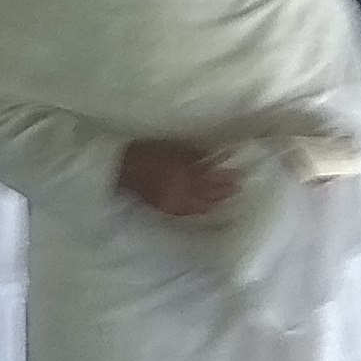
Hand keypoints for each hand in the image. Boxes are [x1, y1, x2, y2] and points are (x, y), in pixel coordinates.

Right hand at [118, 138, 239, 218]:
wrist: (121, 167)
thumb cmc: (147, 152)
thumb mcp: (174, 148)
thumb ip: (196, 157)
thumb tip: (216, 160)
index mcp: (182, 176)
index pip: (211, 180)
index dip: (225, 178)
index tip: (238, 174)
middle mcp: (180, 194)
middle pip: (208, 196)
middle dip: (224, 192)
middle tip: (237, 187)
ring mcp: (172, 204)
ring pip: (200, 207)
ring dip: (214, 203)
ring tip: (226, 197)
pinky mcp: (165, 209)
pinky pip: (188, 212)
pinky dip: (200, 209)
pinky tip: (206, 206)